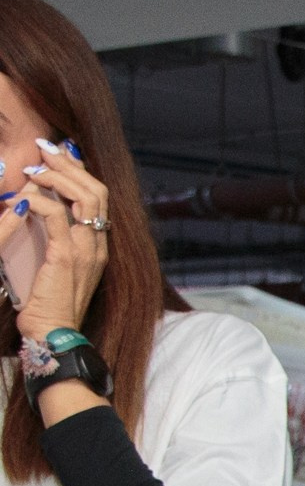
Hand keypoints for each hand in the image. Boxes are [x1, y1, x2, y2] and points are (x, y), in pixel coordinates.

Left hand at [6, 139, 109, 349]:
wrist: (54, 334)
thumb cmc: (49, 305)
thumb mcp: (55, 266)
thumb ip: (53, 238)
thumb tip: (32, 208)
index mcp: (98, 246)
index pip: (97, 198)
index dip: (79, 172)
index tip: (57, 156)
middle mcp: (99, 245)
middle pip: (96, 190)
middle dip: (69, 165)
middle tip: (45, 151)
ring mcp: (87, 250)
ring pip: (83, 197)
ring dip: (56, 177)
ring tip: (35, 169)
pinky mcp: (67, 256)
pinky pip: (56, 215)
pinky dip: (39, 201)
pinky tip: (23, 199)